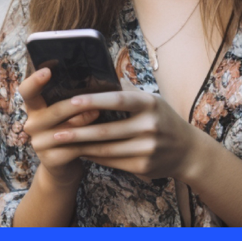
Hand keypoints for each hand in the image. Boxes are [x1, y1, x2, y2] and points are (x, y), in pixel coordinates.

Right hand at [19, 68, 99, 184]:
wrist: (64, 168)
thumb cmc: (69, 132)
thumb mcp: (65, 114)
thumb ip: (70, 98)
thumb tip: (95, 78)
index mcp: (34, 108)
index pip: (27, 91)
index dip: (34, 81)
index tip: (48, 71)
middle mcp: (32, 124)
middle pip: (56, 110)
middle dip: (78, 103)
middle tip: (97, 96)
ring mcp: (39, 143)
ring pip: (67, 130)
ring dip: (86, 121)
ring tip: (100, 112)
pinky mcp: (50, 160)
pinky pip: (74, 148)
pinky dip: (90, 142)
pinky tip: (103, 137)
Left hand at [51, 88, 200, 181]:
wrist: (187, 151)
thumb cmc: (161, 118)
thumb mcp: (151, 99)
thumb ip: (126, 89)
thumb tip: (96, 74)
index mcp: (149, 103)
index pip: (118, 100)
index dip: (94, 101)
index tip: (72, 101)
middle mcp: (150, 126)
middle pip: (106, 130)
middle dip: (77, 132)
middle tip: (54, 130)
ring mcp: (147, 148)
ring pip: (106, 149)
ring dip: (80, 147)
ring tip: (60, 142)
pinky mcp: (143, 166)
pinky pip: (111, 161)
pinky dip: (93, 156)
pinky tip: (79, 152)